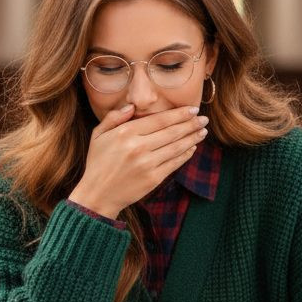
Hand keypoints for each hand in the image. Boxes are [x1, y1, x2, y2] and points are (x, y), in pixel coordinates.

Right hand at [69, 104, 207, 218]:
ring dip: (193, 138)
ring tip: (202, 131)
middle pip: (172, 132)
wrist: (98, 194)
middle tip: (204, 119)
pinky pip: (174, 163)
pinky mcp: (153, 178)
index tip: (193, 110)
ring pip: (176, 147)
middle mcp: (138, 147)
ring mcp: (147, 164)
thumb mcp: (98, 135)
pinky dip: (186, 154)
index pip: (159, 120)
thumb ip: (114, 117)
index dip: (179, 114)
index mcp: (125, 133)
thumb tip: (132, 106)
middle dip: (191, 124)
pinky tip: (192, 147)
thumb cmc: (98, 163)